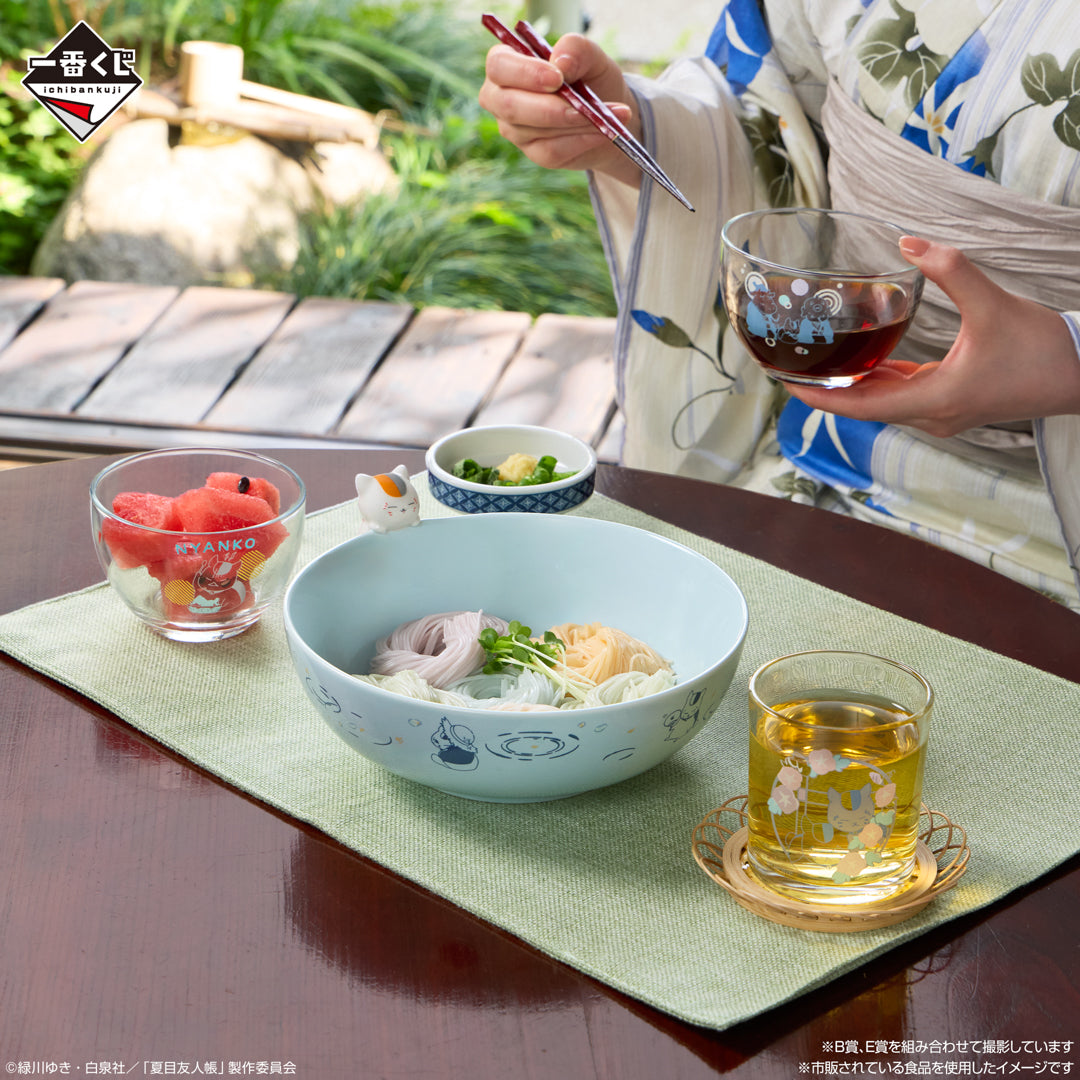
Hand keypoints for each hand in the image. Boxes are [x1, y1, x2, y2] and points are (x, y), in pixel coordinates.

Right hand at [478, 33, 641, 184]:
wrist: (606, 114)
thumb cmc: (590, 77)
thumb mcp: (590, 56)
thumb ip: (576, 49)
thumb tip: (560, 63)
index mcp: (506, 64)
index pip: (499, 66)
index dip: (526, 73)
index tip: (558, 78)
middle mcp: (501, 98)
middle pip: (509, 105)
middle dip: (549, 107)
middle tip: (583, 106)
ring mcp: (514, 129)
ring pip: (536, 130)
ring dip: (575, 124)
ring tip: (605, 117)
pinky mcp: (534, 153)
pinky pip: (552, 151)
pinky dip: (581, 141)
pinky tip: (602, 133)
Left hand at [786, 237, 1079, 436]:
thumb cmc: (1043, 348)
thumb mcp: (993, 303)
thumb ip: (951, 270)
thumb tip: (910, 241)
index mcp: (935, 399)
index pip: (859, 405)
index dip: (818, 395)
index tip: (784, 383)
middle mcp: (931, 415)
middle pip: (862, 405)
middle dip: (823, 389)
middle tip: (787, 367)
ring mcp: (941, 414)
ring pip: (881, 402)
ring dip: (849, 385)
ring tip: (814, 364)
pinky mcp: (950, 405)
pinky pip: (902, 396)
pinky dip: (878, 381)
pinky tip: (862, 362)